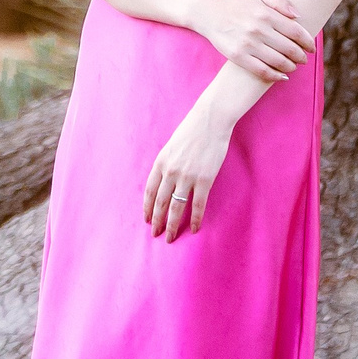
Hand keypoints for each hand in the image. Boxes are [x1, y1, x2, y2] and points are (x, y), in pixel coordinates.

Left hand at [142, 98, 237, 240]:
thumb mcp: (171, 146)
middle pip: (160, 203)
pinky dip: (195, 219)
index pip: (149, 191)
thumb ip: (166, 164)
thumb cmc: (192, 131)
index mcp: (160, 162)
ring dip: (172, 225)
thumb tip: (164, 181)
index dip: (147, 207)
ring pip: (176, 207)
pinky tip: (194, 229)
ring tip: (170, 237)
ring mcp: (187, 177)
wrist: (211, 121)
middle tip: (155, 235)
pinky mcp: (204, 180)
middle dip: (157, 221)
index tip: (147, 219)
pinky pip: (197, 205)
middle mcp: (170, 172)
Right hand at [194, 0, 312, 81]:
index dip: (307, 42)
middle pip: (290, 48)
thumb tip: (299, 16)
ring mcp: (248, 44)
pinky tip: (282, 76)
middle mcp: (258, 29)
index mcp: (266, 14)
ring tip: (293, 66)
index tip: (312, 48)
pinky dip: (275, 76)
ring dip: (290, 66)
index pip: (295, 32)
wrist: (207, 12)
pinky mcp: (238, 56)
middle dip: (301, 56)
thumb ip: (280, 3)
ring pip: (278, 61)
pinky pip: (262, 71)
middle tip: (304, 59)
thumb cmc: (236, 4)